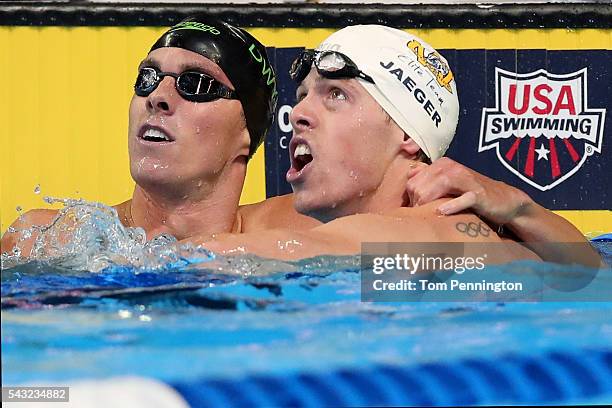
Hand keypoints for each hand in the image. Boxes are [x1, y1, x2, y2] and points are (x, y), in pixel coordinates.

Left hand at [405, 157, 532, 225]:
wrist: (503, 199)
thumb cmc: (469, 194)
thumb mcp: (447, 183)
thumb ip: (428, 178)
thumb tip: (409, 175)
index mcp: (441, 165)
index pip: (412, 182)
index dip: (410, 200)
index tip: (415, 212)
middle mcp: (451, 167)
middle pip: (420, 186)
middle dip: (417, 205)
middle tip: (421, 219)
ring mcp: (465, 179)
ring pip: (436, 188)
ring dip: (428, 205)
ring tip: (428, 218)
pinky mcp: (478, 194)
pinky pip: (461, 199)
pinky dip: (451, 206)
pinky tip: (443, 213)